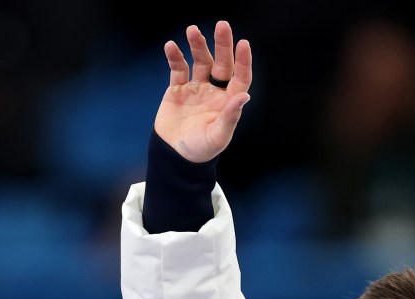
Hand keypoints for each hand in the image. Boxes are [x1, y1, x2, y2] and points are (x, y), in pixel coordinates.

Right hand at [155, 20, 252, 163]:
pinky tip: (171, 46)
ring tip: (192, 30)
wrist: (174, 157)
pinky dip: (174, 57)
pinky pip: (178, 69)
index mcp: (228, 102)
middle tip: (222, 25)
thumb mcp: (217, 137)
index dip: (243, 61)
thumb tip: (244, 96)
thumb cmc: (200, 150)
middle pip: (221, 63)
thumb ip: (230, 117)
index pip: (240, 77)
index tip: (243, 43)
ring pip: (200, 61)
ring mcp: (196, 88)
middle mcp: (214, 91)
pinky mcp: (178, 89)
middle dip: (222, 44)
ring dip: (197, 45)